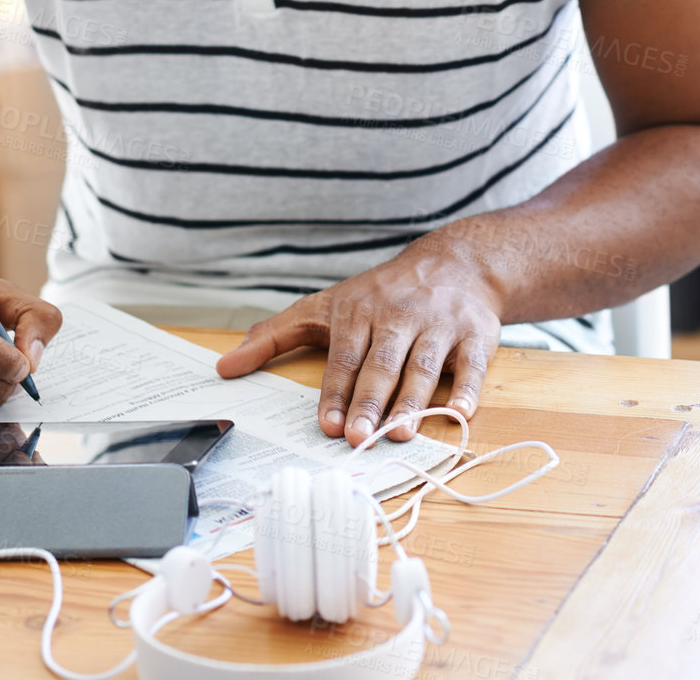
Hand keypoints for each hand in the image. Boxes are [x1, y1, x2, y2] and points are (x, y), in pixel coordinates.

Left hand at [215, 242, 501, 445]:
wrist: (455, 262)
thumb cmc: (382, 294)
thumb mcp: (326, 305)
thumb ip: (275, 335)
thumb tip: (224, 367)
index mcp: (360, 310)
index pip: (345, 357)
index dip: (336, 392)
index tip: (329, 426)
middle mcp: (399, 316)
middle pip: (382, 363)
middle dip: (370, 401)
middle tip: (359, 437)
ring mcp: (439, 325)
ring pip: (424, 367)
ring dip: (414, 401)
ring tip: (401, 434)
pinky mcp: (475, 335)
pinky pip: (472, 364)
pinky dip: (468, 389)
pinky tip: (461, 414)